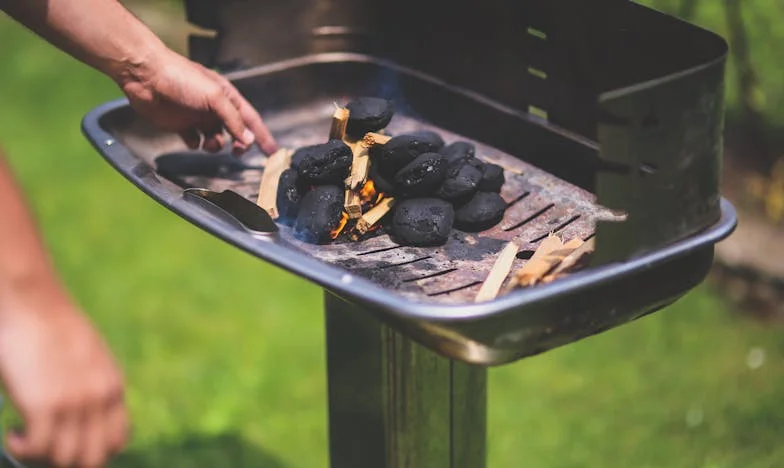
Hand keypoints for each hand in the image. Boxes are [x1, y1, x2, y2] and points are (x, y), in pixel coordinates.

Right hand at [0, 288, 126, 466]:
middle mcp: (99, 399)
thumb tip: (82, 415)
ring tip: (25, 435)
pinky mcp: (45, 405)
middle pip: (92, 458)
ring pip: (63, 459)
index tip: (68, 441)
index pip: (117, 441)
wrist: (32, 301)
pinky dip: (20, 447)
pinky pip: (36, 448)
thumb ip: (93, 384)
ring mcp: (74, 404)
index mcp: (113, 387)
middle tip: (44, 444)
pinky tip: (12, 432)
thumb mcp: (88, 356)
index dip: (92, 449)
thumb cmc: (53, 325)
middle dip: (67, 458)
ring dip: (40, 455)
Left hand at [120, 49, 277, 155]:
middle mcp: (215, 108)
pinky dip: (195, 144)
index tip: (272, 152)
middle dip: (240, 144)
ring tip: (208, 143)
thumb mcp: (215, 97)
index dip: (262, 136)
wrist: (146, 77)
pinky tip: (190, 138)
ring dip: (216, 145)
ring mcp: (198, 117)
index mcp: (227, 97)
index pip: (251, 120)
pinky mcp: (181, 125)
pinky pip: (194, 141)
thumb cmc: (182, 79)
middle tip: (238, 152)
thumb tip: (248, 139)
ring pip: (216, 139)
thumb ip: (233, 120)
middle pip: (235, 132)